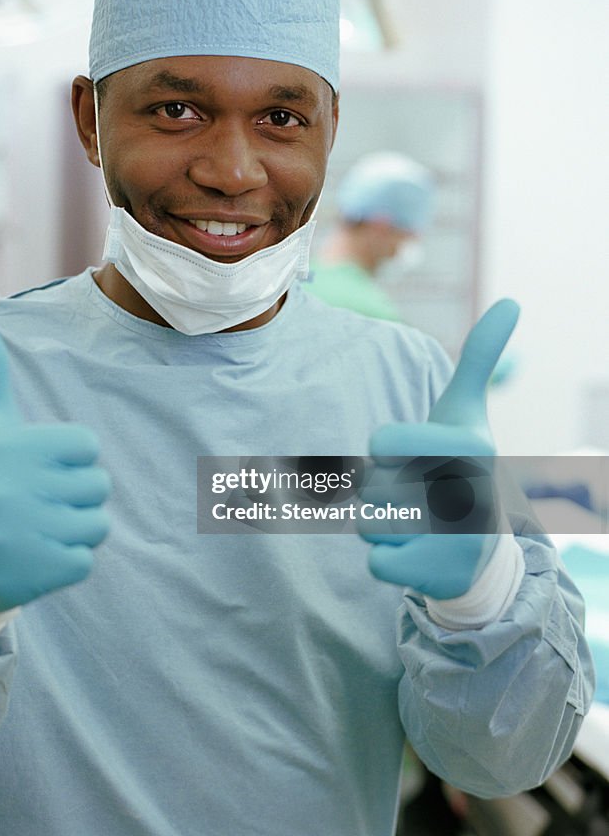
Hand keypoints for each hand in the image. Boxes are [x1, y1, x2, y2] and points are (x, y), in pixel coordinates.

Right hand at [0, 306, 111, 612]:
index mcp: (5, 446)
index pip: (88, 446)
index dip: (71, 458)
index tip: (39, 467)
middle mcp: (7, 488)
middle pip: (98, 485)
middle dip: (77, 495)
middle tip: (38, 502)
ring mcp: (19, 534)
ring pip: (98, 524)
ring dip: (77, 529)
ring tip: (39, 528)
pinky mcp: (33, 573)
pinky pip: (86, 560)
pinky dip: (69, 561)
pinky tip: (36, 556)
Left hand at [359, 299, 518, 599]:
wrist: (482, 547)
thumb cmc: (461, 465)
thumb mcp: (467, 411)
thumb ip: (480, 358)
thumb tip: (511, 301)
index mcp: (468, 447)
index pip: (382, 442)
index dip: (384, 448)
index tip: (406, 452)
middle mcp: (468, 493)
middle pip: (371, 486)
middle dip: (383, 489)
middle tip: (420, 492)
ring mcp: (456, 540)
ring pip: (369, 523)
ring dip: (383, 523)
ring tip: (419, 521)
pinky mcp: (440, 579)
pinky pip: (376, 564)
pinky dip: (388, 559)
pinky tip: (419, 553)